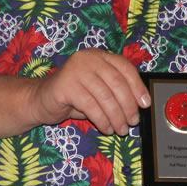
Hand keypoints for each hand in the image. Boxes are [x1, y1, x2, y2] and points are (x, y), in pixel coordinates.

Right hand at [28, 49, 148, 134]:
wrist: (41, 100)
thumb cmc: (75, 96)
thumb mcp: (99, 90)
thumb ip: (116, 92)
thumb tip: (140, 105)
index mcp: (100, 56)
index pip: (125, 68)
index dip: (137, 86)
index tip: (145, 104)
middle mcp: (88, 58)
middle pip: (117, 82)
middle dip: (128, 106)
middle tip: (133, 122)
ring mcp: (75, 69)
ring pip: (105, 96)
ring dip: (116, 116)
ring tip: (120, 129)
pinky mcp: (65, 85)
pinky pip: (90, 105)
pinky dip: (102, 120)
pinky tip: (106, 128)